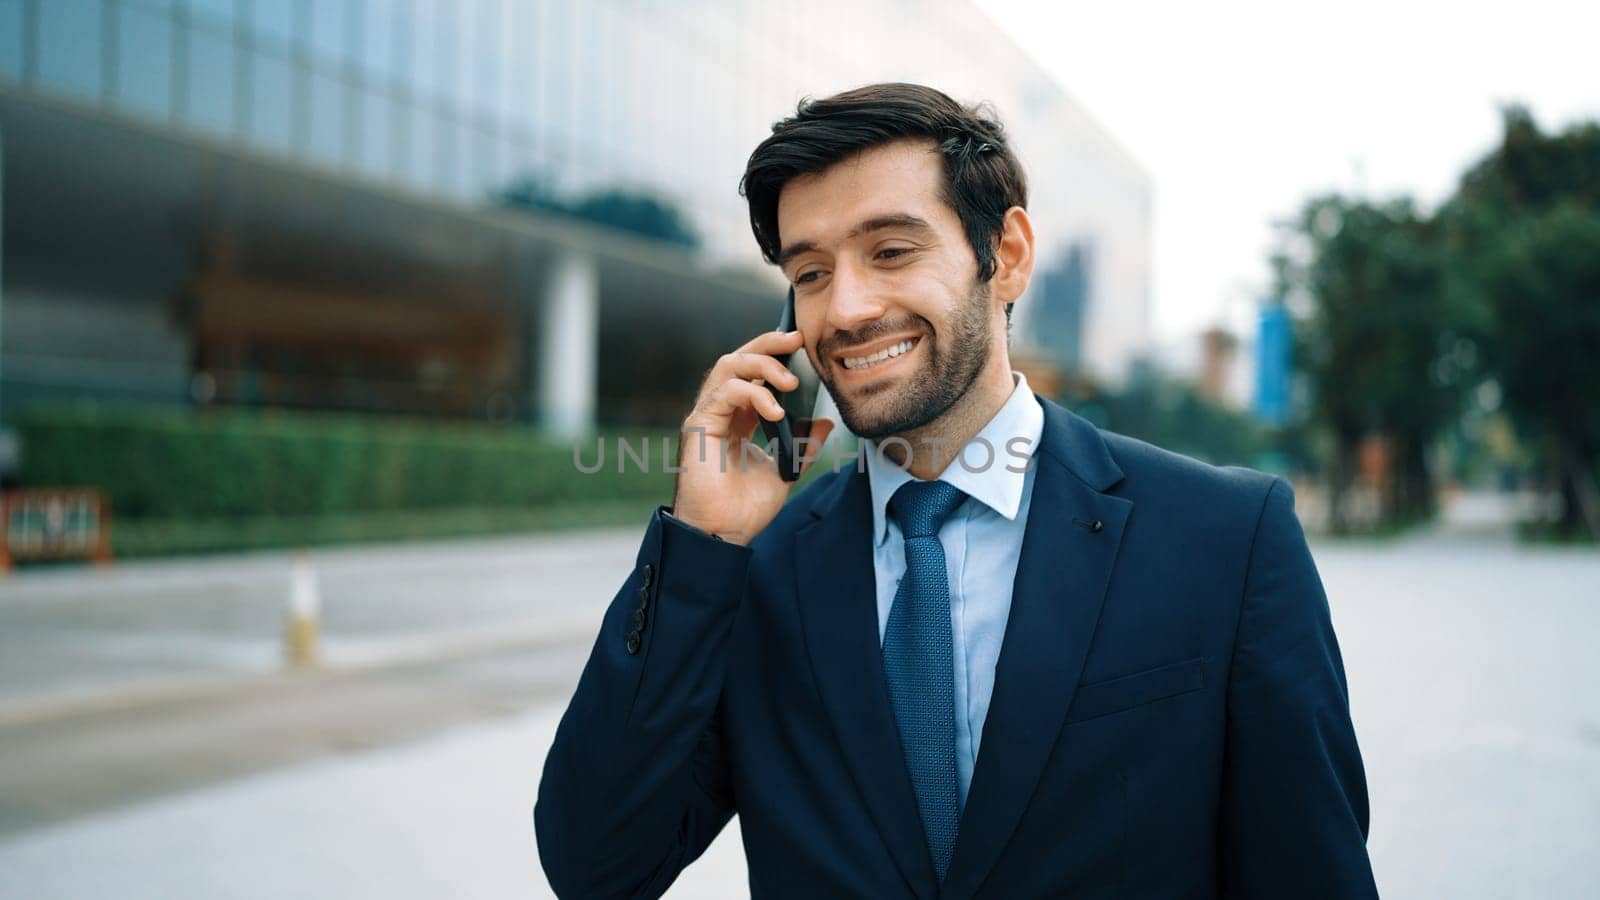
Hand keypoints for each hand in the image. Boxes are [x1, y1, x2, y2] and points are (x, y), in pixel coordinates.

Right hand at [671, 330, 835, 544]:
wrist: (722, 535)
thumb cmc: (744, 509)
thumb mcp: (785, 471)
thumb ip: (803, 445)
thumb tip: (826, 423)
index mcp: (738, 419)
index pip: (752, 372)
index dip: (774, 354)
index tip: (802, 346)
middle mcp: (720, 412)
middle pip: (738, 358)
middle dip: (767, 344)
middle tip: (797, 341)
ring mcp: (707, 416)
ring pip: (728, 365)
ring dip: (762, 365)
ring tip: (790, 382)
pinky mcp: (699, 426)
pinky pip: (725, 392)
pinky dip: (752, 393)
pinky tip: (775, 411)